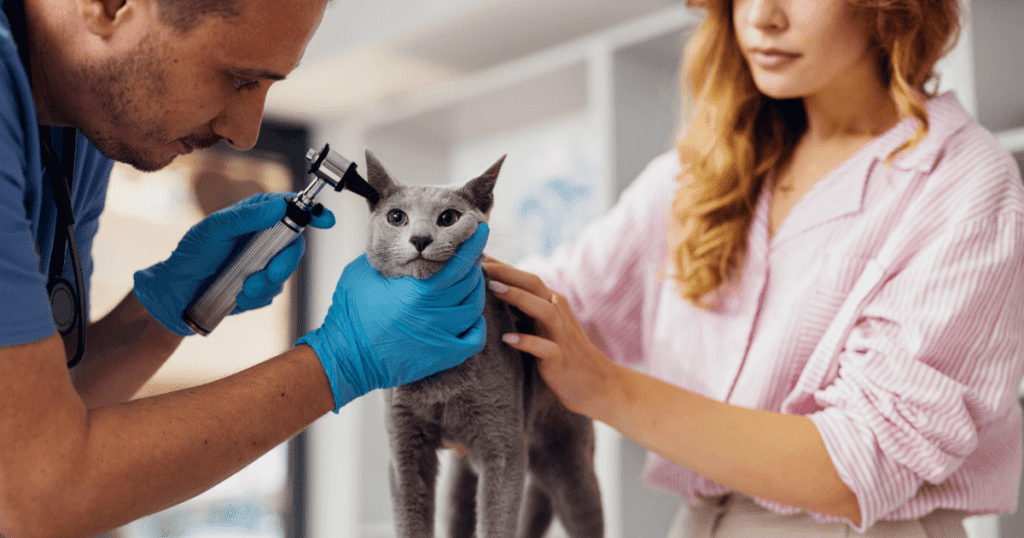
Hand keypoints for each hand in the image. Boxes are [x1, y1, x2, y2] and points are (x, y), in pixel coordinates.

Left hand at [134, 193, 335, 335]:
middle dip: (285, 262)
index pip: (290, 209)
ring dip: (266, 284)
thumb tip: (279, 206)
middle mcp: (262, 239)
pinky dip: (257, 298)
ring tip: (243, 288)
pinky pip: (272, 294)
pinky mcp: (260, 288)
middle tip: (270, 272)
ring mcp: (263, 264)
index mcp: (254, 218)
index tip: (325, 220)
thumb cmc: (191, 255)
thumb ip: (246, 217)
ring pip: (285, 274)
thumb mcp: (213, 229)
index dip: (311, 212)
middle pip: (294, 246)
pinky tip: (238, 296)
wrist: (176, 295)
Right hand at [299, 223, 489, 411]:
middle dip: (473, 266)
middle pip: (469, 283)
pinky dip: (476, 326)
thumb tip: (401, 241)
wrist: (346, 357)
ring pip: (474, 308)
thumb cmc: (350, 315)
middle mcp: (434, 313)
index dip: (474, 244)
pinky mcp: (441, 356)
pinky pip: (473, 340)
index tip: (482, 229)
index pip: (458, 263)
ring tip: (469, 282)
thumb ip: (386, 255)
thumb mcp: (363, 273)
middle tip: (469, 256)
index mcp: (418, 291)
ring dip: (475, 292)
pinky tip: (470, 317)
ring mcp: (440, 336)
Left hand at [482, 258, 619, 417]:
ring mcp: (561, 336)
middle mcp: (559, 314)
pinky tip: (507, 339)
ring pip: (543, 310)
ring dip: (518, 297)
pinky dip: (526, 341)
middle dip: (508, 273)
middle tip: (481, 265)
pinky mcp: (561, 360)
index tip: (480, 258)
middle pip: (535, 285)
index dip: (505, 267)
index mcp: (553, 304)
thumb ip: (526, 310)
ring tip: (493, 289)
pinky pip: (545, 348)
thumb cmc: (564, 352)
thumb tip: (494, 293)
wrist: (598, 385)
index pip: (528, 279)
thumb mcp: (545, 326)